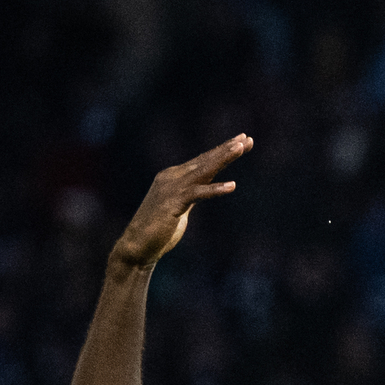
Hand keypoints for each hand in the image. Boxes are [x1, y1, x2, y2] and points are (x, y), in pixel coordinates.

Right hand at [111, 134, 248, 274]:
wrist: (137, 246)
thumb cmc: (159, 229)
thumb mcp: (179, 206)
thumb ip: (190, 194)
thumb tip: (202, 189)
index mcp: (174, 176)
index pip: (203, 160)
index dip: (222, 150)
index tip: (243, 140)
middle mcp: (173, 177)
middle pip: (205, 160)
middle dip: (227, 149)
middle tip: (247, 139)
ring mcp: (172, 189)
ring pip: (203, 170)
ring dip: (223, 158)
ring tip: (240, 148)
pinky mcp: (173, 204)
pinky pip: (198, 194)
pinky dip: (215, 189)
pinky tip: (232, 186)